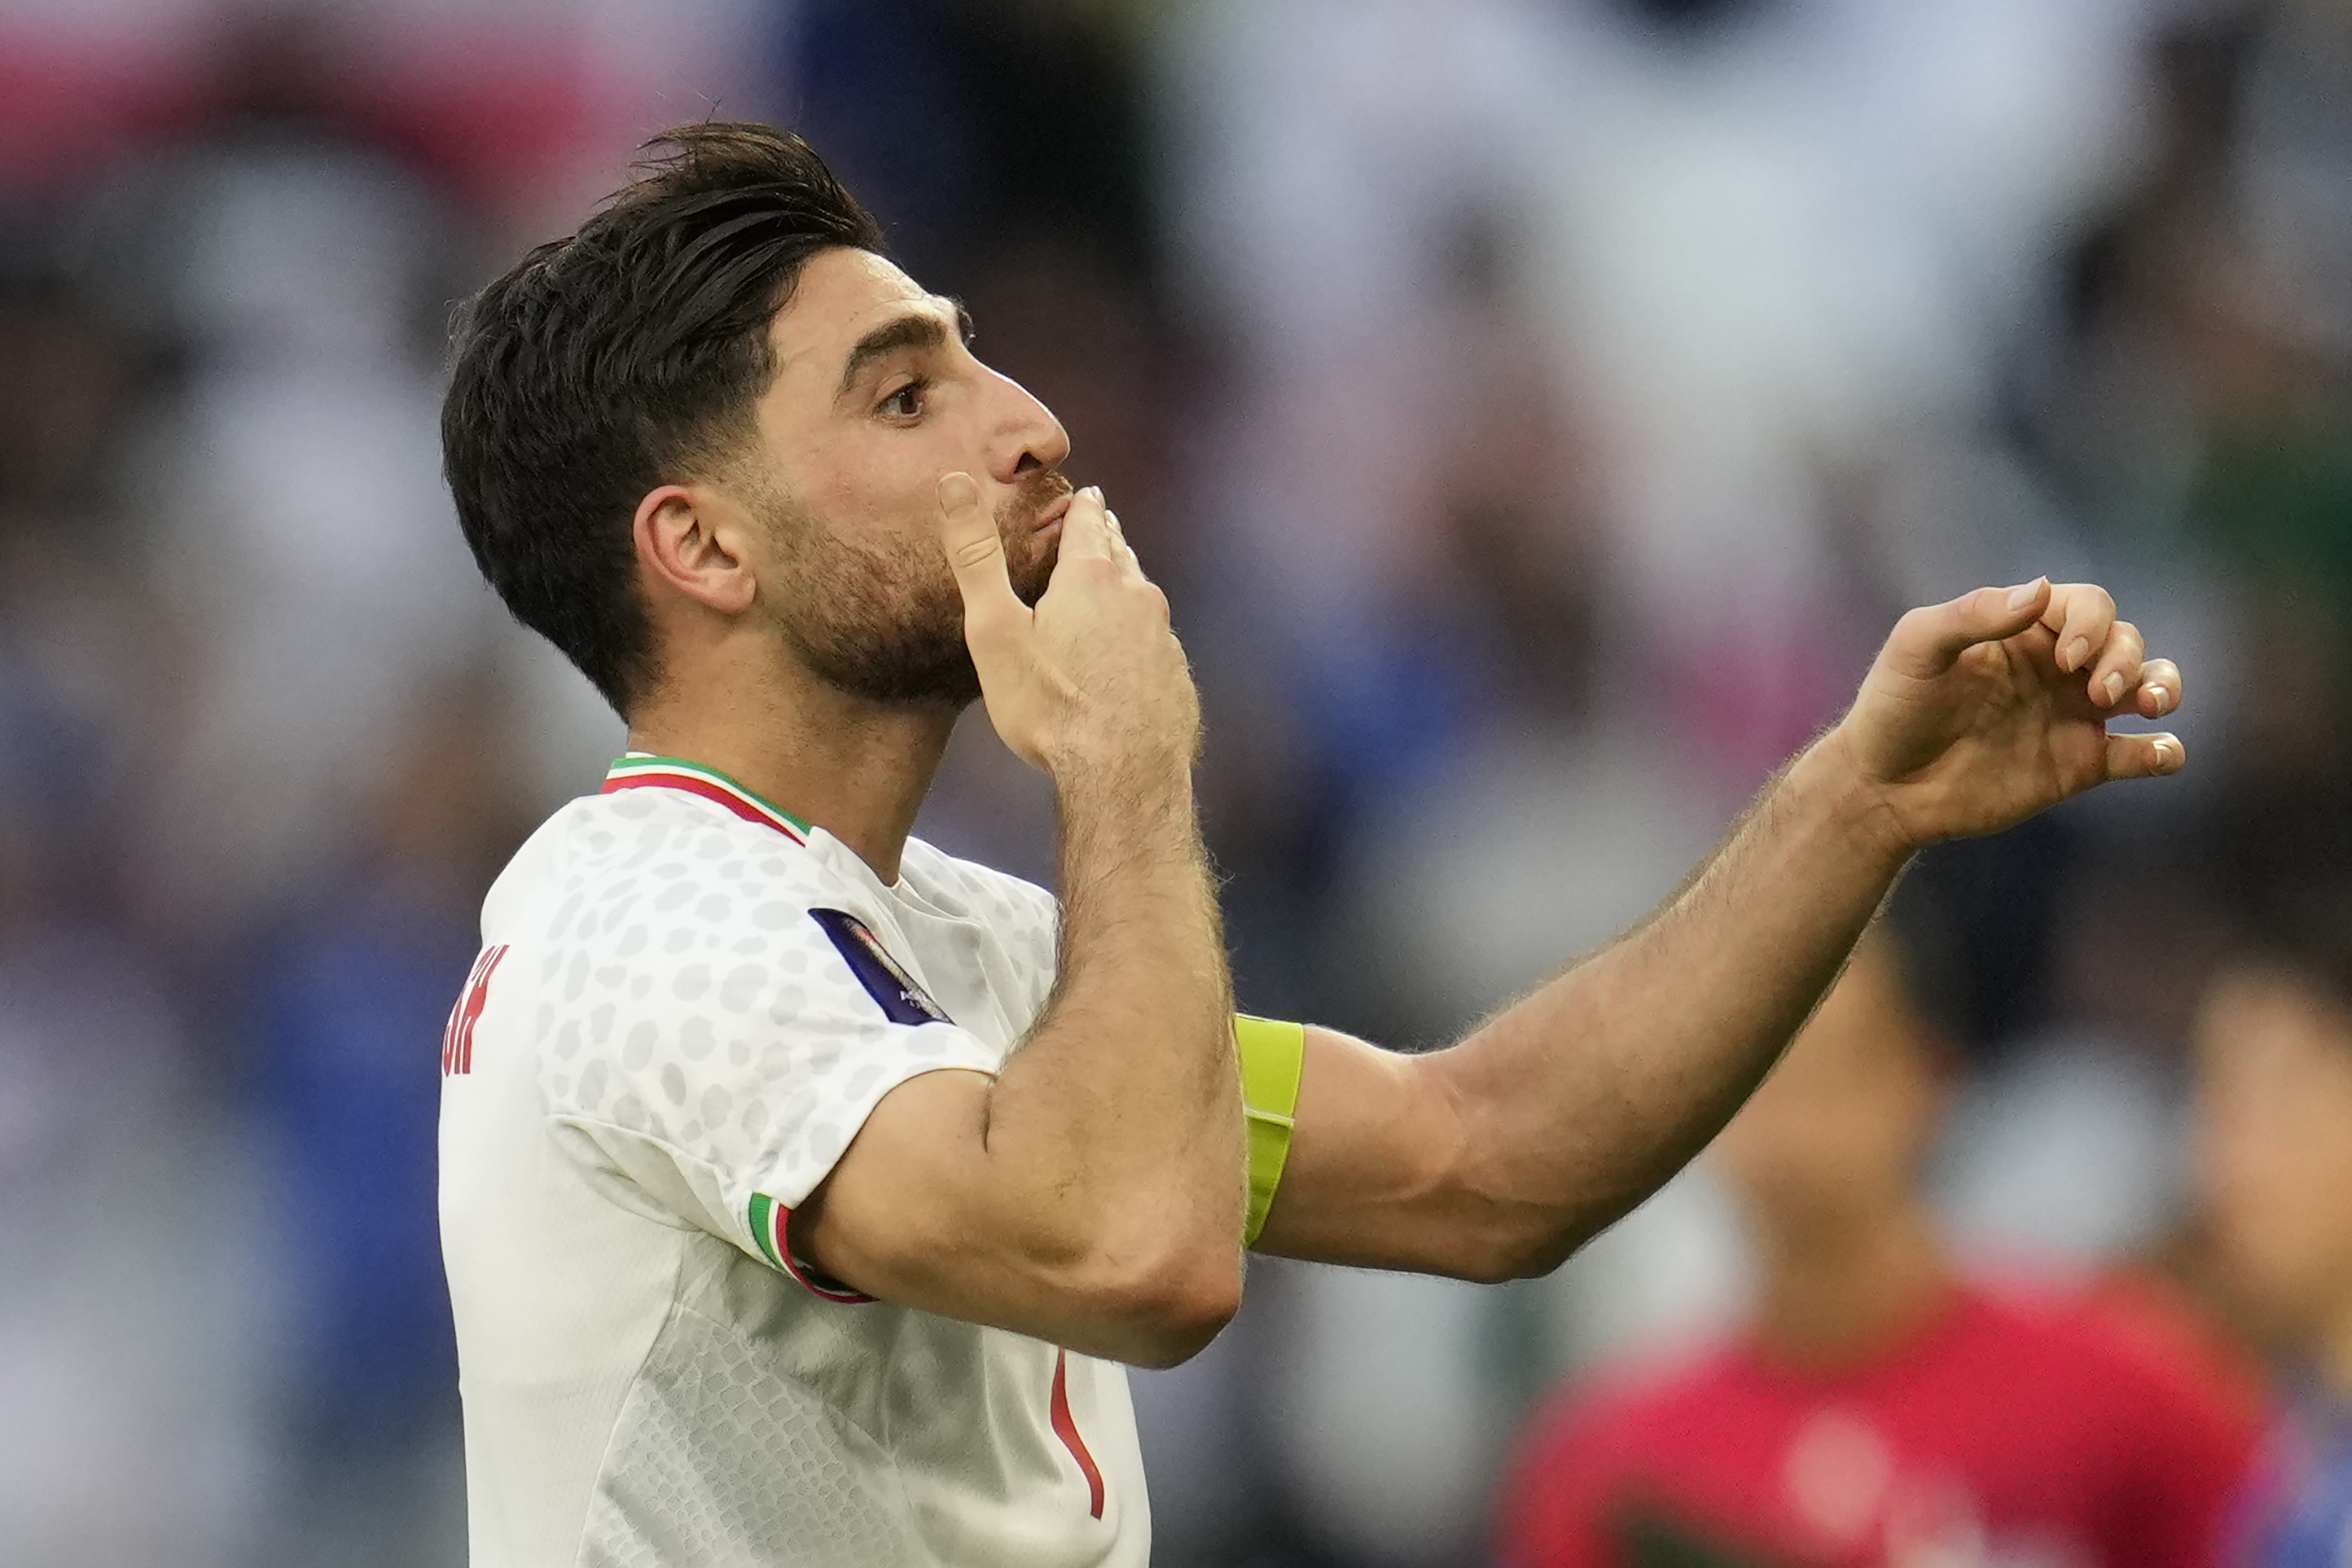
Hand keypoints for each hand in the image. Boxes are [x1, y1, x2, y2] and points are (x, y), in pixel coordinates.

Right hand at [937, 474, 1200, 780]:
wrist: (1123, 775)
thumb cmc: (1050, 705)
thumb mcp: (996, 629)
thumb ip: (976, 557)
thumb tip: (954, 482)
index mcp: (1091, 579)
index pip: (1090, 525)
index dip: (1084, 507)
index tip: (1089, 495)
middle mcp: (1137, 598)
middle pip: (1122, 557)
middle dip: (1109, 541)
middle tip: (1103, 529)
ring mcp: (1164, 639)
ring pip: (1143, 599)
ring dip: (1128, 587)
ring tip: (1116, 584)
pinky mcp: (1176, 678)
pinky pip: (1158, 644)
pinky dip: (1142, 637)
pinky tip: (1131, 656)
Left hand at [1826, 577, 2184, 851]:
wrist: (1882, 787)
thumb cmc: (1893, 708)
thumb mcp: (1917, 648)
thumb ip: (1974, 614)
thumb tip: (2041, 588)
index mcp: (2022, 631)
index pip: (2088, 606)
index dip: (2092, 625)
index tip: (2067, 659)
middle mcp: (2055, 668)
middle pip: (2125, 641)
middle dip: (2126, 658)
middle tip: (2099, 690)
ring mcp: (2071, 716)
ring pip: (2146, 687)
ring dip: (2162, 687)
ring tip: (2150, 704)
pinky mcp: (2078, 765)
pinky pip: (2140, 754)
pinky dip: (2164, 751)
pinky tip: (2162, 753)